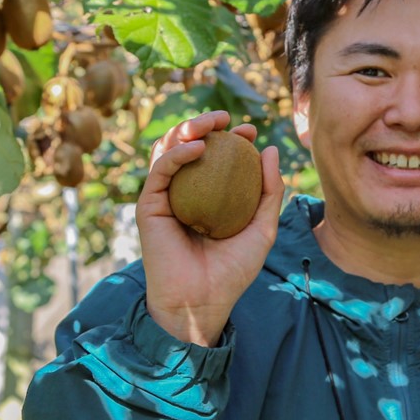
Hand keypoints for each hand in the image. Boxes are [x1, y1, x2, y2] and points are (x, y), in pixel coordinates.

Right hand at [136, 110, 284, 345]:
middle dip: (206, 125)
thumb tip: (269, 150)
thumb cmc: (233, 271)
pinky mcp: (149, 206)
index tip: (250, 130)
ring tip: (211, 124)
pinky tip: (198, 147)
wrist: (204, 301)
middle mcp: (186, 193)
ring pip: (169, 150)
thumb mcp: (262, 228)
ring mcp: (166, 198)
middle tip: (227, 118)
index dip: (232, 139)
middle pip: (190, 146)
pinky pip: (160, 170)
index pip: (218, 157)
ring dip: (187, 129)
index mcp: (210, 197)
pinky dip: (177, 154)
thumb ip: (269, 191)